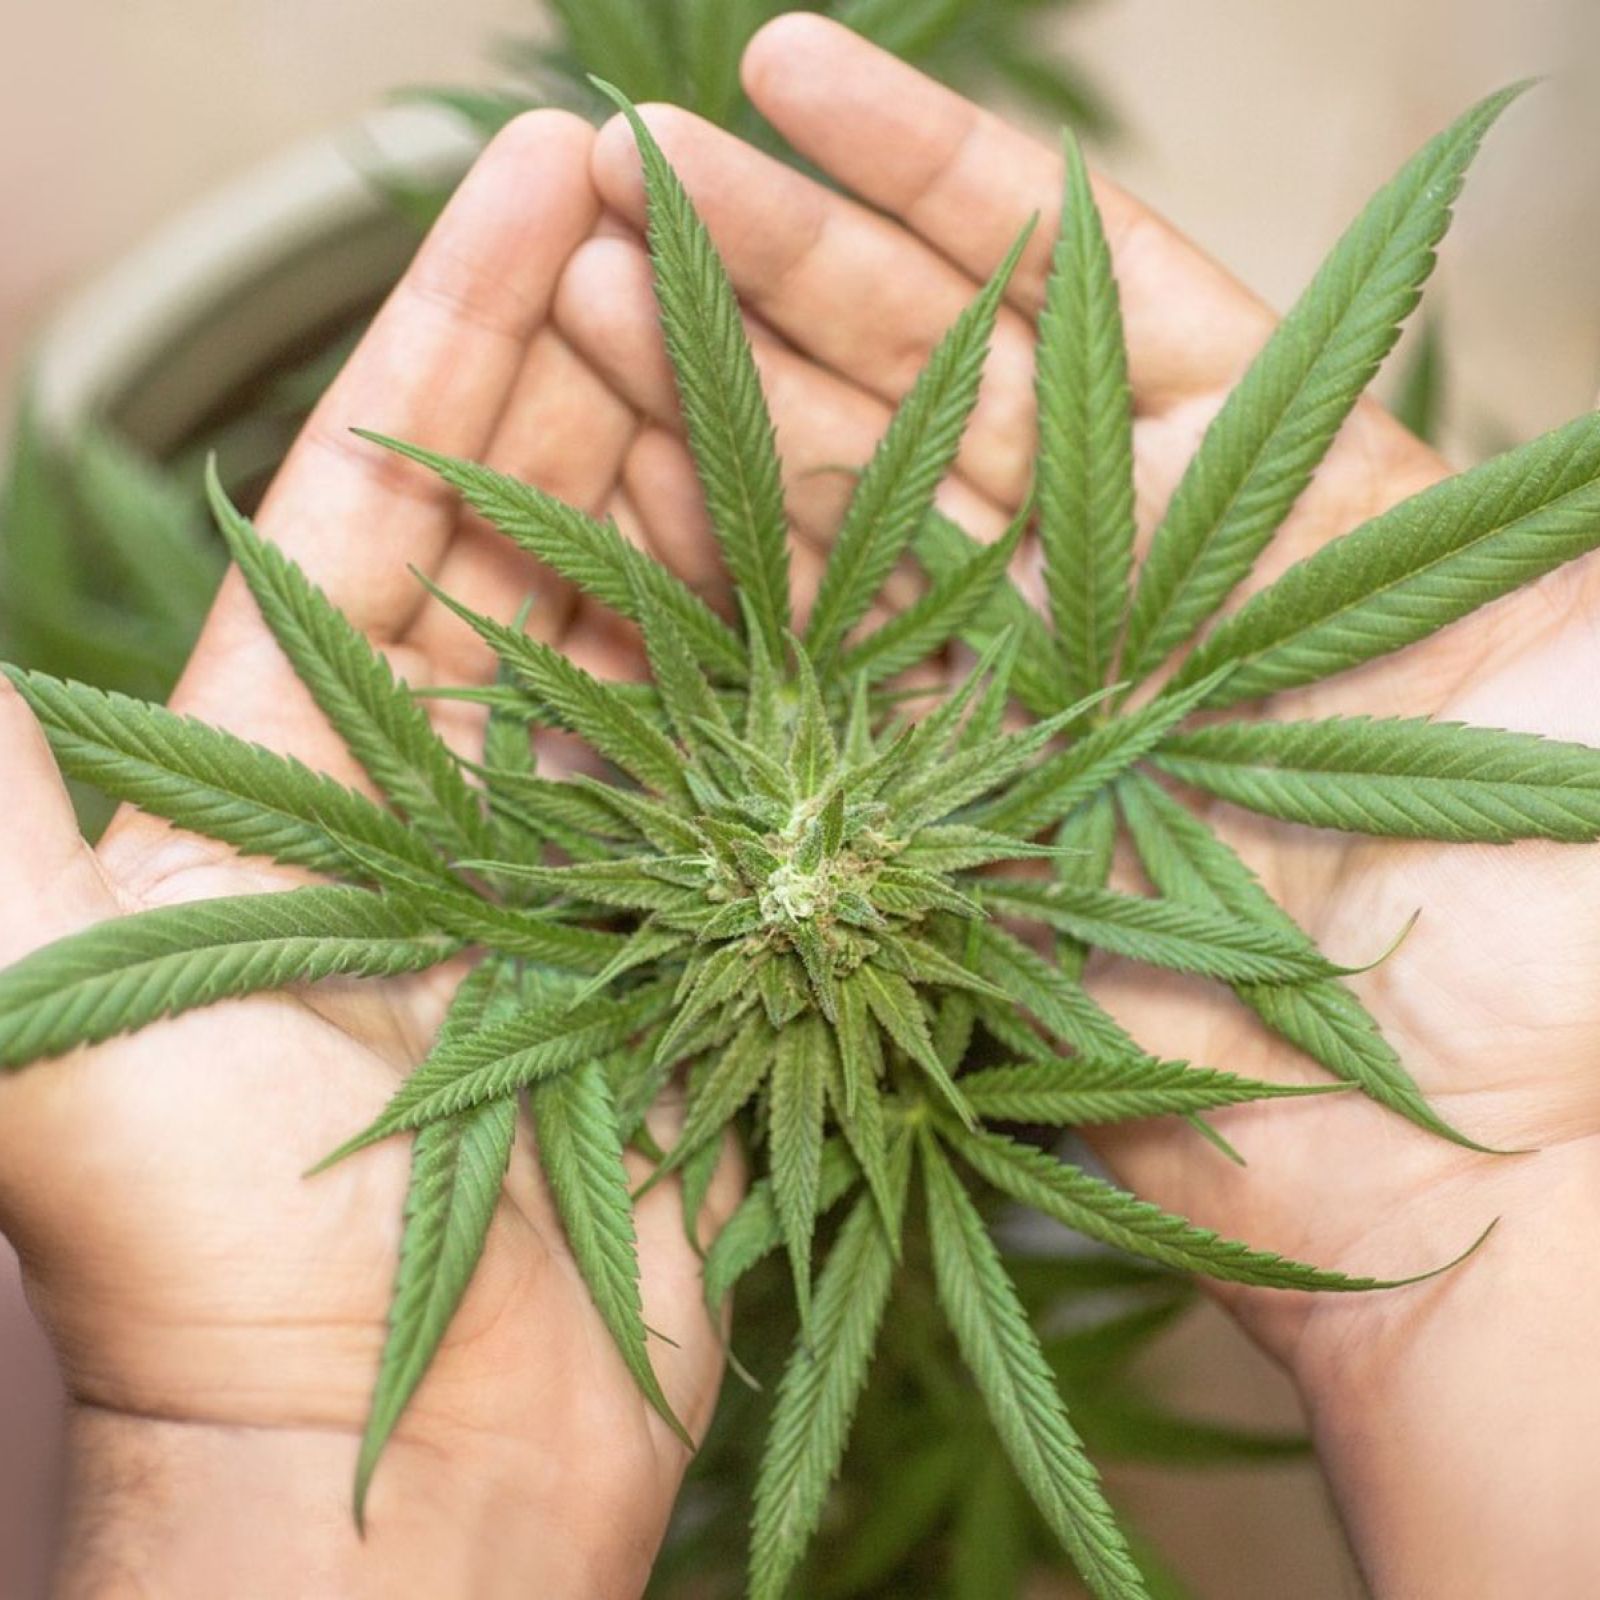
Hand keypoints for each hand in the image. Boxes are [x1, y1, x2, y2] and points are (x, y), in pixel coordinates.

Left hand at [0, 112, 738, 1598]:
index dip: (461, 318)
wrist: (380, 1454)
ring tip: (802, 338)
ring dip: (730, 489)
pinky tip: (888, 559)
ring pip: (676, 629)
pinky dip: (825, 670)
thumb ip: (4, 782)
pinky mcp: (708, 936)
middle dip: (615, 361)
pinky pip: (774, 774)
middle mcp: (465, 779)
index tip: (545, 168)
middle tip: (695, 210)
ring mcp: (601, 850)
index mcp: (314, 751)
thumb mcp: (49, 980)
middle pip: (555, 527)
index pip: (399, 483)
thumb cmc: (208, 1238)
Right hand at [566, 16, 1599, 1594]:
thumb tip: (1498, 212)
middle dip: (773, 266)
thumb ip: (1520, 477)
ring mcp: (1005, 708)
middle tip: (619, 167)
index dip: (932, 172)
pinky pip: (810, 703)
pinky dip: (713, 607)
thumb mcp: (1575, 639)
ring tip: (573, 279)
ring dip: (707, 399)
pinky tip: (612, 496)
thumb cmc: (1568, 920)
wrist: (1477, 1175)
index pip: (1076, 285)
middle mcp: (1115, 590)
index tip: (787, 70)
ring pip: (836, 523)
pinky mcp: (935, 833)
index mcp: (1260, 499)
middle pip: (918, 385)